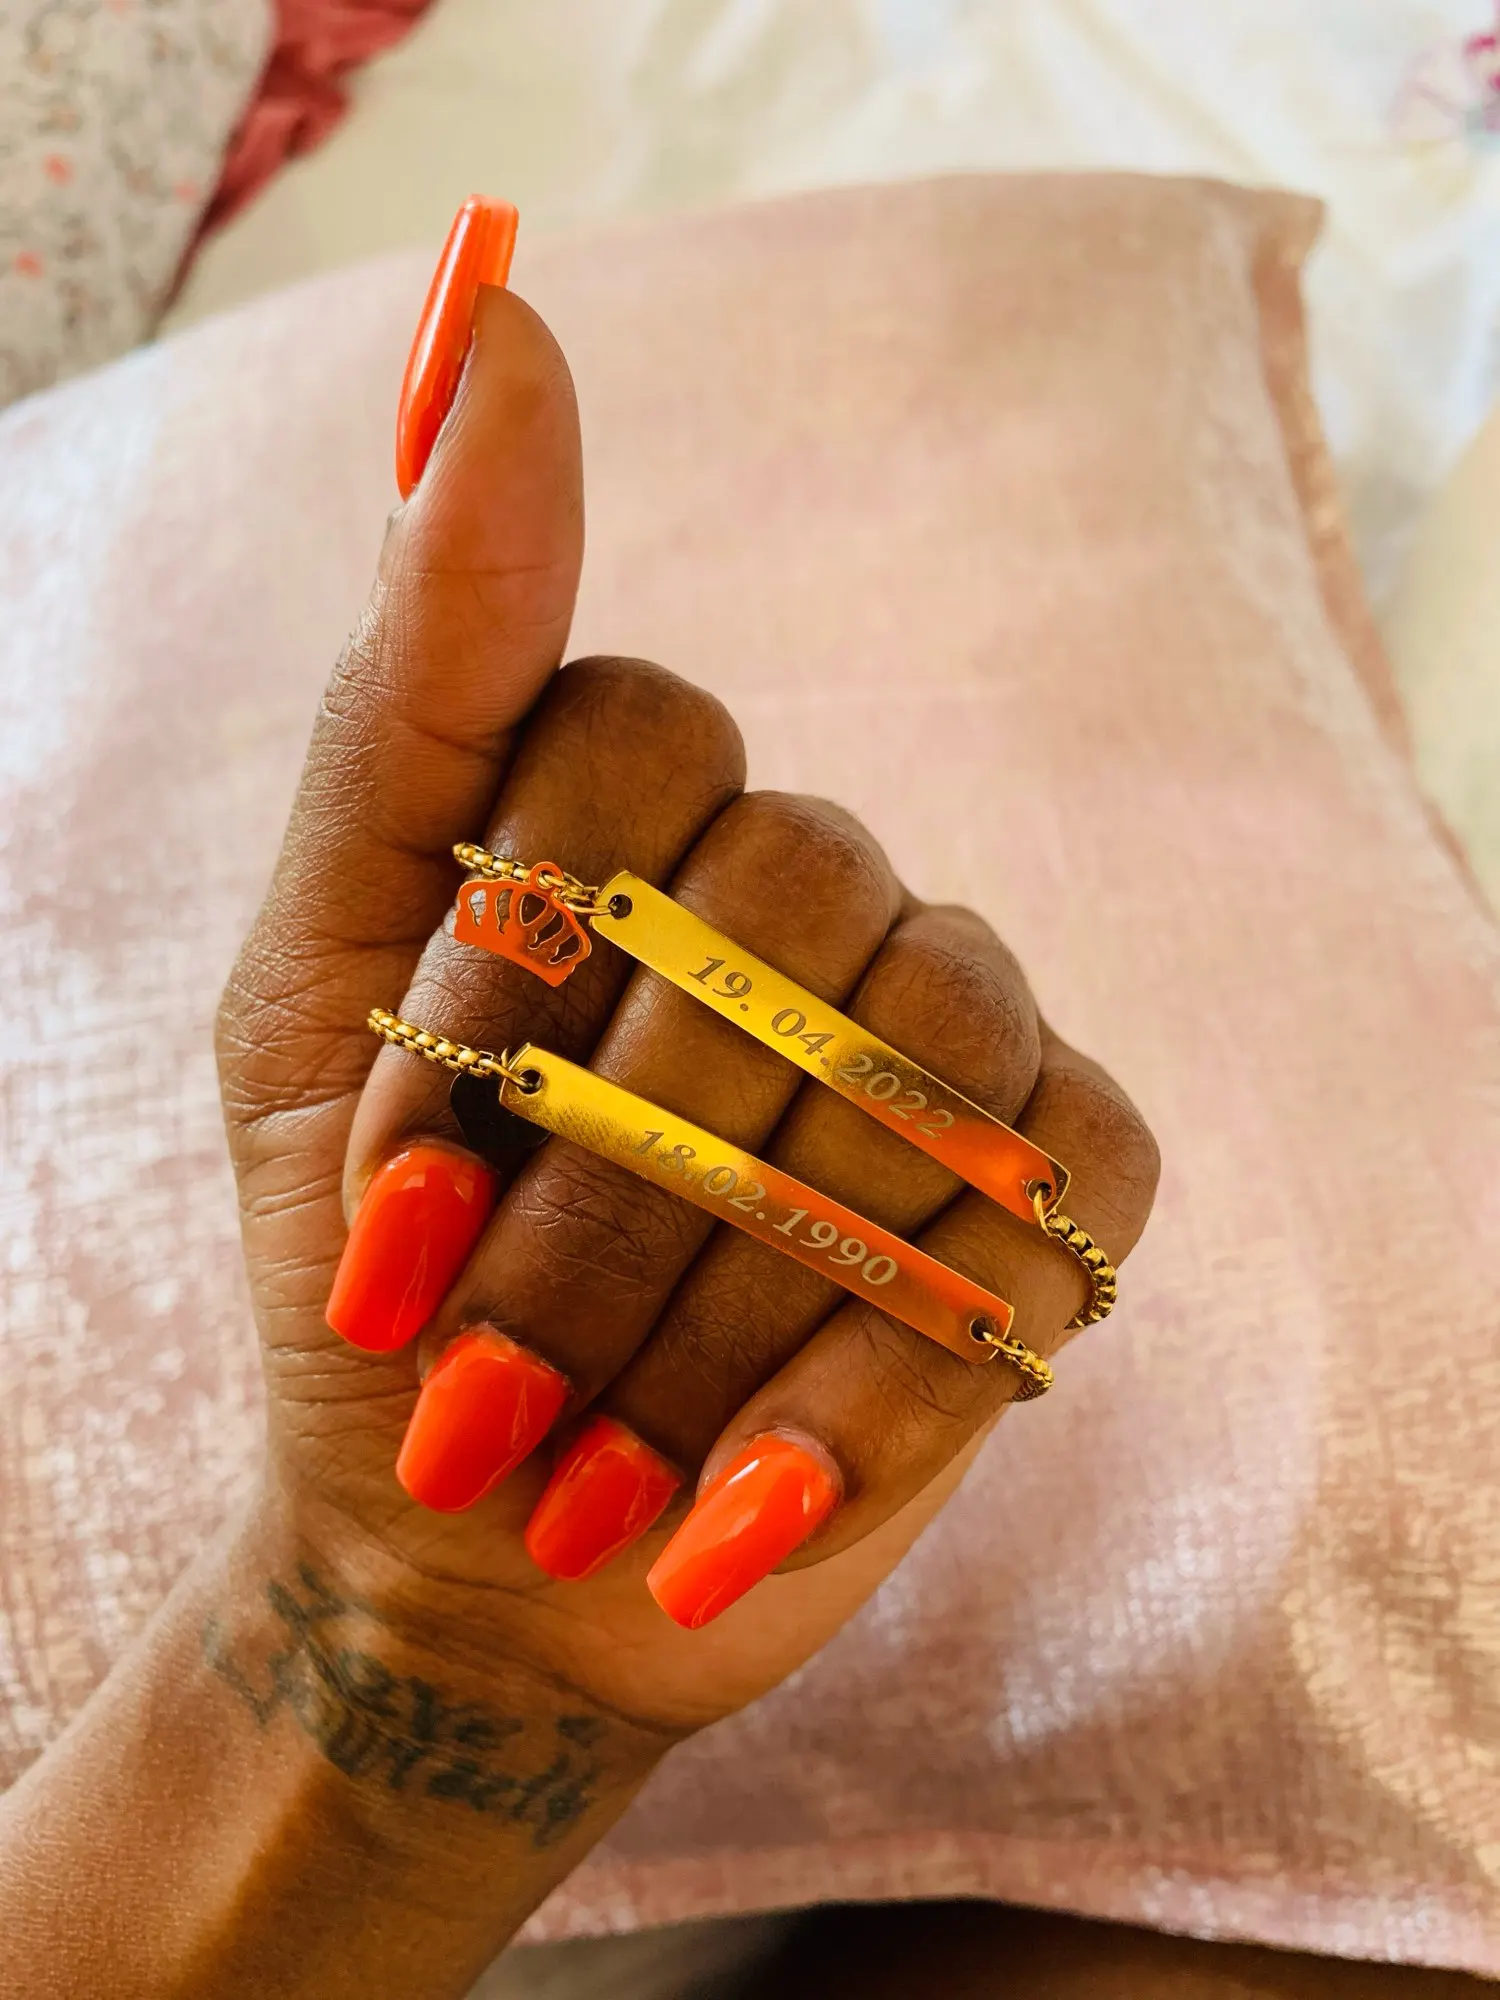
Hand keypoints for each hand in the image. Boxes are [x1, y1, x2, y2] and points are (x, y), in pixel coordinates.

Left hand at [217, 281, 1158, 1752]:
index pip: (633, 724)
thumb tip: (488, 324)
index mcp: (626, 825)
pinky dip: (881, 1375)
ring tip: (586, 1458)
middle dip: (603, 1171)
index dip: (509, 951)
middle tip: (474, 1374)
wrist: (466, 1552)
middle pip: (788, 884)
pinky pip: (1054, 1204)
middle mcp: (808, 899)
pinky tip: (742, 1494)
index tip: (394, 1182)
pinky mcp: (1053, 1198)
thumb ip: (411, 698)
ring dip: (723, 1291)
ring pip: (925, 1047)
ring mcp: (952, 1039)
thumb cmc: (381, 1278)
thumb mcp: (315, 992)